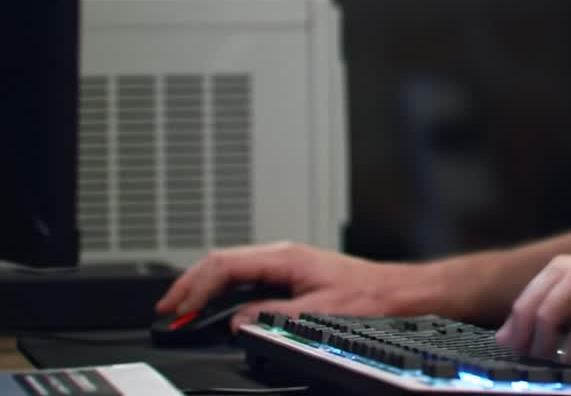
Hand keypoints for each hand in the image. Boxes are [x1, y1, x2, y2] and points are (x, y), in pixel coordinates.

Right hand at [155, 241, 408, 330]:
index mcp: (285, 256)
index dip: (193, 286)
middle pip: (221, 262)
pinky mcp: (292, 274)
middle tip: (166, 309)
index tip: (174, 306)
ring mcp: (286, 263)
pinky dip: (224, 291)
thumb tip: (238, 321)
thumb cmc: (370, 295)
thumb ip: (274, 315)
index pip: (224, 264)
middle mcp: (282, 255)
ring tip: (183, 309)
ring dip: (204, 288)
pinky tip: (216, 305)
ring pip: (232, 269)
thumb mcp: (319, 310)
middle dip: (189, 285)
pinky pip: (247, 278)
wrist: (398, 291)